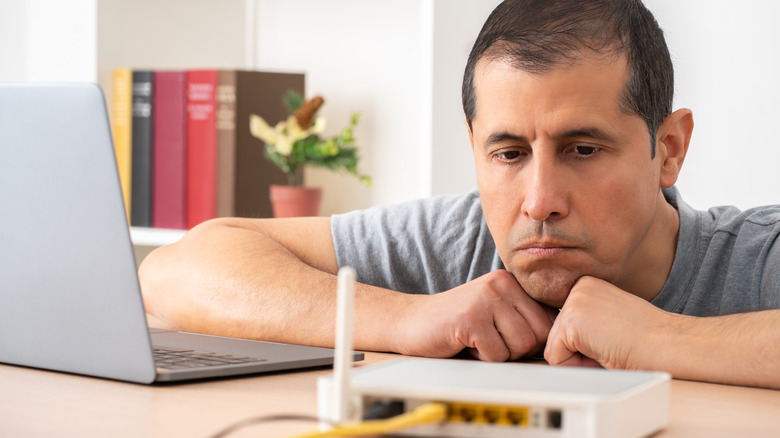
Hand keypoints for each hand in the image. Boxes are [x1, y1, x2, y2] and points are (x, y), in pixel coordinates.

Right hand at [395, 270, 555, 361]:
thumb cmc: (457, 323)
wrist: (412, 322)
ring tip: (478, 341)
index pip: (548, 320)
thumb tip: (562, 337)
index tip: (507, 337)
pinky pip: (497, 355)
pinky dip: (482, 358)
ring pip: (520, 346)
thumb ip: (524, 317)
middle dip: (517, 349)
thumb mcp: (495, 311)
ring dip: (499, 354)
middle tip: (491, 341)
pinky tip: (466, 344)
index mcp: (510, 282)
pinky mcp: (470, 319)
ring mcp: (484, 299)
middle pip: (537, 335)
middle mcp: (500, 284)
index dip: (532, 339)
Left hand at [544, 276, 668, 369]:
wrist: (669, 345)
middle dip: (581, 353)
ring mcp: (574, 301)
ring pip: (554, 348)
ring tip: (609, 348)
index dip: (586, 345)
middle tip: (612, 345)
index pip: (564, 326)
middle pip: (556, 337)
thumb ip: (585, 324)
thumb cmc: (647, 342)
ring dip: (581, 360)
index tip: (612, 339)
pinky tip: (603, 351)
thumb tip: (559, 342)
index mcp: (588, 286)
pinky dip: (578, 366)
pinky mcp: (571, 319)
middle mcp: (578, 288)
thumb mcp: (608, 323)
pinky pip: (555, 358)